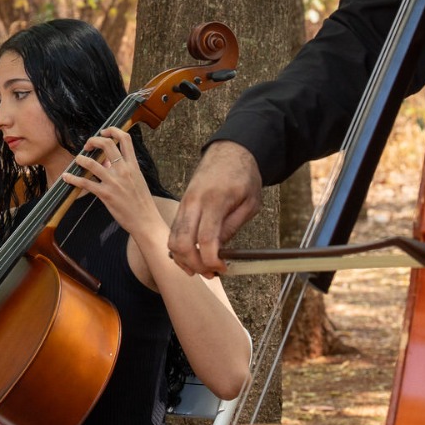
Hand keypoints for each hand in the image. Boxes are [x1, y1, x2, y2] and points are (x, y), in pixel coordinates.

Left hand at [67, 127, 161, 238]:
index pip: (125, 139)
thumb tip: (107, 162)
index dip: (113, 130)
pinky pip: (85, 183)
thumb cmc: (142, 203)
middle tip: (87, 145)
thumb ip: (123, 169)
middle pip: (107, 145)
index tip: (104, 132)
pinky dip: (73, 178)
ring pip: (91, 163)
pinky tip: (66, 177)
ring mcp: (114, 182)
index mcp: (133, 165)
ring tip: (77, 160)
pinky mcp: (106, 194)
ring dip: (80, 159)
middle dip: (93, 140)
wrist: (146, 221)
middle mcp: (124, 170)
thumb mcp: (137, 180)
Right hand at [168, 140, 263, 276]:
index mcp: (215, 201)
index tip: (222, 269)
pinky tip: (194, 256)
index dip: (211, 261)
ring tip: (202, 268)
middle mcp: (194, 202)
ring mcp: (185, 203)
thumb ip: (232, 226)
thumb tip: (220, 250)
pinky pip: (174, 231)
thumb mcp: (250, 202)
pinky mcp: (182, 205)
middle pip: (182, 242)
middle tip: (211, 273)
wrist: (230, 151)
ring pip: (173, 238)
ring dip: (184, 259)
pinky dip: (180, 248)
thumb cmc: (244, 176)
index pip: (205, 240)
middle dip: (194, 264)